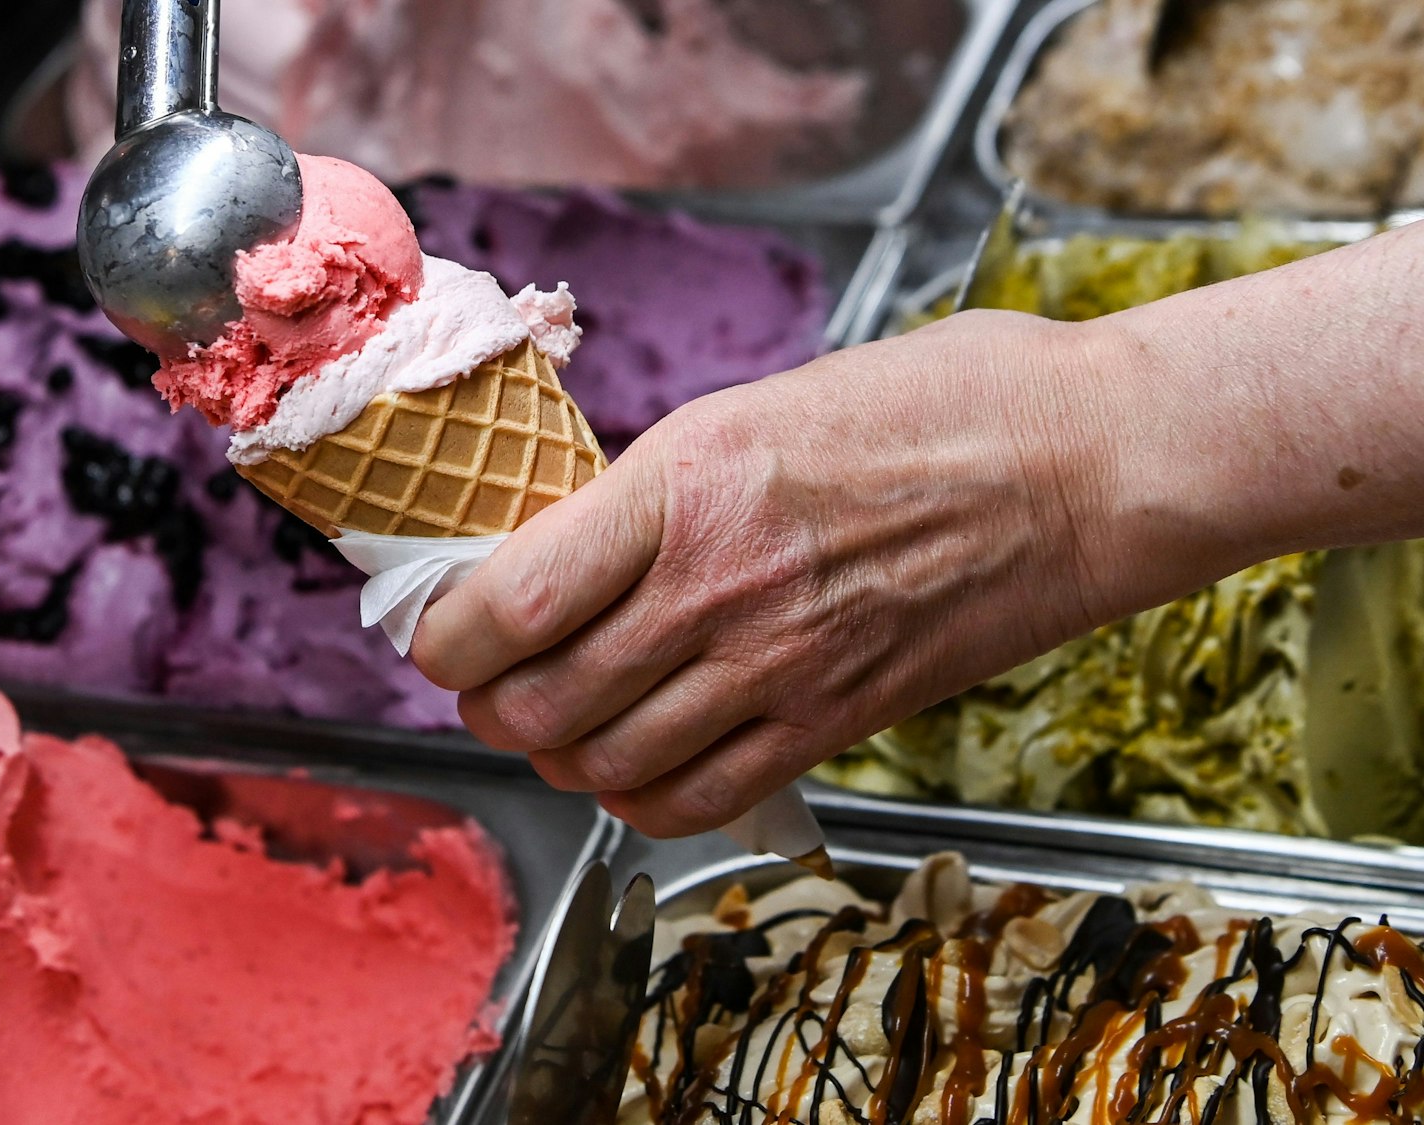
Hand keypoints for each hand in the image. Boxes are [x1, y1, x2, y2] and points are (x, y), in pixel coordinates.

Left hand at [412, 311, 1136, 836]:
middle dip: (484, 699)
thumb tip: (555, 549)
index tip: (442, 625)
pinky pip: (694, 802)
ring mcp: (775, 669)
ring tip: (554, 719)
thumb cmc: (931, 407)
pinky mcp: (830, 724)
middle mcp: (715, 590)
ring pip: (601, 765)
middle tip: (487, 675)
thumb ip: (648, 493)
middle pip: (536, 701)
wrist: (1079, 466)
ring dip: (553, 752)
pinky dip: (636, 799)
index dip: (444, 633)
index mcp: (682, 486)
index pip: (506, 601)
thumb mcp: (752, 409)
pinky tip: (633, 765)